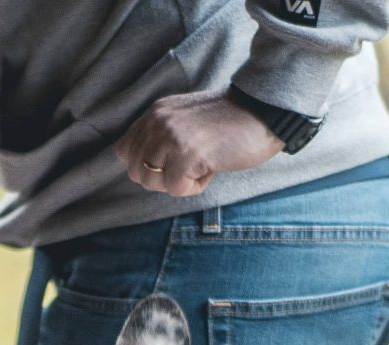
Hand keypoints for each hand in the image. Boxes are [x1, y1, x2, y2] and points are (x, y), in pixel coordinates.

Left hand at [116, 92, 282, 196]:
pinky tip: (212, 165)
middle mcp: (158, 122)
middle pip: (136, 172)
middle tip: (190, 163)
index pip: (125, 151)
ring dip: (178, 182)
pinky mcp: (188, 154)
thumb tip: (141, 168)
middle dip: (162, 178)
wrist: (263, 111)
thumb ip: (160, 135)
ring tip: (202, 162)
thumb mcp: (184, 119)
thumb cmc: (229, 122)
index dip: (146, 164)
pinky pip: (176, 189)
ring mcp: (171, 137)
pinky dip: (196, 186)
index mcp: (155, 113)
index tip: (172, 161)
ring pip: (153, 183)